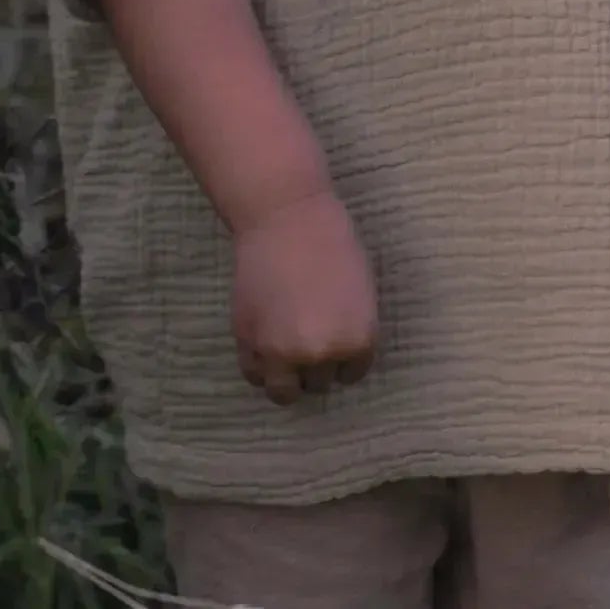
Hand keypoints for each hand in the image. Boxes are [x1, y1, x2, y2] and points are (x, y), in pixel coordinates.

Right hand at [231, 189, 378, 405]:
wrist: (286, 218)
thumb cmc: (333, 243)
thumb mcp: (361, 290)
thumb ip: (351, 328)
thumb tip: (339, 356)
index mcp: (357, 340)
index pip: (352, 373)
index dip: (344, 358)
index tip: (335, 340)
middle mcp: (320, 354)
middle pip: (319, 383)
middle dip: (317, 365)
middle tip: (310, 339)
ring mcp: (280, 352)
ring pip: (284, 392)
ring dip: (288, 377)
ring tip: (287, 354)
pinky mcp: (248, 341)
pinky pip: (254, 374)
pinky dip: (261, 367)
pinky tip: (266, 347)